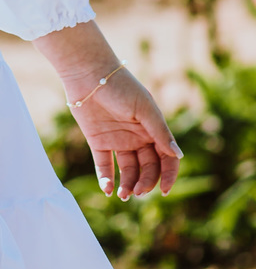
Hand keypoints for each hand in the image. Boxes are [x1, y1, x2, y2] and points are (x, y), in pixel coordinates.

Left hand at [64, 67, 182, 199]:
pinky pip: (104, 165)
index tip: (164, 191)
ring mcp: (118, 140)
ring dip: (128, 184)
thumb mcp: (144, 109)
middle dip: (145, 182)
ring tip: (124, 195)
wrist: (89, 74)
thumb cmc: (121, 86)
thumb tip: (178, 155)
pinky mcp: (98, 141)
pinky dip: (106, 179)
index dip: (168, 175)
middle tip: (138, 192)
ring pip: (128, 170)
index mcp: (153, 130)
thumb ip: (160, 132)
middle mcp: (137, 137)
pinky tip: (108, 190)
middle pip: (148, 167)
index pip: (166, 158)